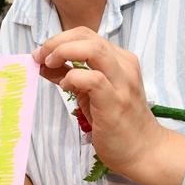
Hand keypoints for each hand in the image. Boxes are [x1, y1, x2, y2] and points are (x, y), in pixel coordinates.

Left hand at [34, 27, 164, 175]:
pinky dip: (73, 78)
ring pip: (93, 49)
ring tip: (50, 66)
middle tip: (40, 57)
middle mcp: (123, 66)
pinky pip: (93, 79)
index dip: (59, 39)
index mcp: (119, 60)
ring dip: (63, 52)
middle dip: (56, 42)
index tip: (41, 54)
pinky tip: (66, 87)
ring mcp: (122, 83)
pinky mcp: (115, 101)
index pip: (85, 34)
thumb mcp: (90, 92)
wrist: (144, 150)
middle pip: (86, 36)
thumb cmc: (117, 121)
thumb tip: (43, 63)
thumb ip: (70, 75)